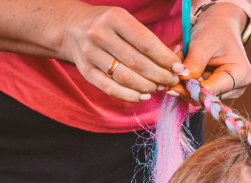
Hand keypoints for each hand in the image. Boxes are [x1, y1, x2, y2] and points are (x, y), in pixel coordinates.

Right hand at [59, 4, 184, 101]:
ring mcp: (90, 53)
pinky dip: (129, 96)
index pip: (145, 42)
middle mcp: (100, 34)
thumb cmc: (108, 25)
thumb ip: (146, 39)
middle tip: (171, 81)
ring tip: (159, 88)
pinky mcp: (85, 70)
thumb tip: (172, 63)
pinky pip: (110, 88)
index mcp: (115, 18)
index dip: (165, 58)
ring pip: (125, 77)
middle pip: (137, 62)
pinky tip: (143, 96)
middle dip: (159, 75)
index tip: (178, 68)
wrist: (72, 27)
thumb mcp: (125, 21)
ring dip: (147, 86)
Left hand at [170, 3, 250, 101]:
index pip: (212, 91)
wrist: (220, 25)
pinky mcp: (218, 90)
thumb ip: (193, 64)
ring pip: (199, 94)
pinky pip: (198, 90)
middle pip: (205, 95)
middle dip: (186, 84)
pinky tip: (187, 65)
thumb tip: (180, 81)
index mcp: (240, 75)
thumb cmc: (215, 30)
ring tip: (182, 59)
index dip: (190, 91)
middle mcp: (237, 87)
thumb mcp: (202, 43)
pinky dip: (188, 80)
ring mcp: (228, 90)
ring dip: (186, 81)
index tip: (171, 88)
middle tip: (173, 67)